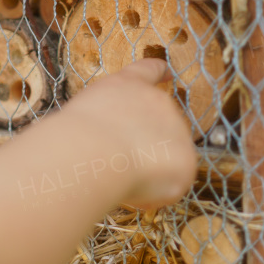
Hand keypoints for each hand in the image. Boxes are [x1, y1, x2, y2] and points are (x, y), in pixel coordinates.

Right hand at [60, 58, 197, 209]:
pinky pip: (168, 185)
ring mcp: (178, 130)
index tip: (167, 72)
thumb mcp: (85, 112)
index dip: (159, 72)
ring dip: (146, 168)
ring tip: (118, 172)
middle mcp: (159, 101)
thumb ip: (106, 116)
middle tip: (115, 159)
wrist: (94, 149)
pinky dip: (150, 193)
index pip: (148, 70)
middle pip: (159, 124)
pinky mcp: (187, 161)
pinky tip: (130, 188)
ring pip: (164, 157)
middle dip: (143, 143)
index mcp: (129, 84)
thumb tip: (114, 140)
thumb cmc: (76, 132)